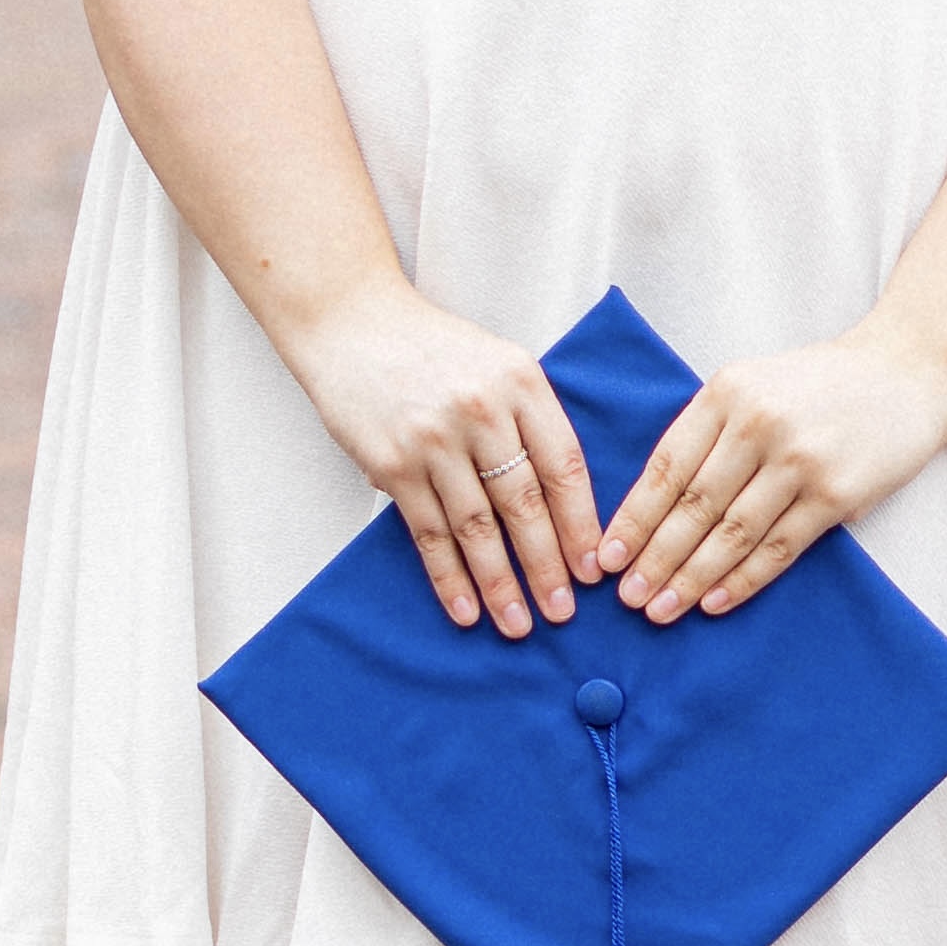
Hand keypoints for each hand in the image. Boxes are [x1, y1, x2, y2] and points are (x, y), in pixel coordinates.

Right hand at [287, 282, 603, 636]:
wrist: (352, 321)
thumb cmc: (433, 348)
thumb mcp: (497, 363)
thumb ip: (529, 418)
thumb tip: (563, 502)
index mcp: (521, 381)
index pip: (564, 465)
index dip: (582, 524)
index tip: (594, 568)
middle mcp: (482, 410)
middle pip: (525, 504)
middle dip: (547, 566)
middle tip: (562, 612)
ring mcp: (434, 439)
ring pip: (478, 528)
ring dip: (500, 585)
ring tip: (518, 624)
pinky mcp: (392, 463)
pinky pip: (429, 533)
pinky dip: (448, 578)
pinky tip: (464, 610)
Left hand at [598, 333, 946, 623]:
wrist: (904, 373)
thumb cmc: (820, 384)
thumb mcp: (754, 383)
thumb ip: (709, 431)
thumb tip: (654, 505)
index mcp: (727, 391)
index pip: (667, 466)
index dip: (634, 517)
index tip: (608, 557)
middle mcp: (758, 423)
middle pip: (693, 506)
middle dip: (655, 558)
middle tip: (628, 598)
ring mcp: (799, 460)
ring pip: (731, 533)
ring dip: (691, 578)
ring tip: (661, 609)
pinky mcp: (836, 494)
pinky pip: (778, 548)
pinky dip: (742, 581)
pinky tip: (714, 603)